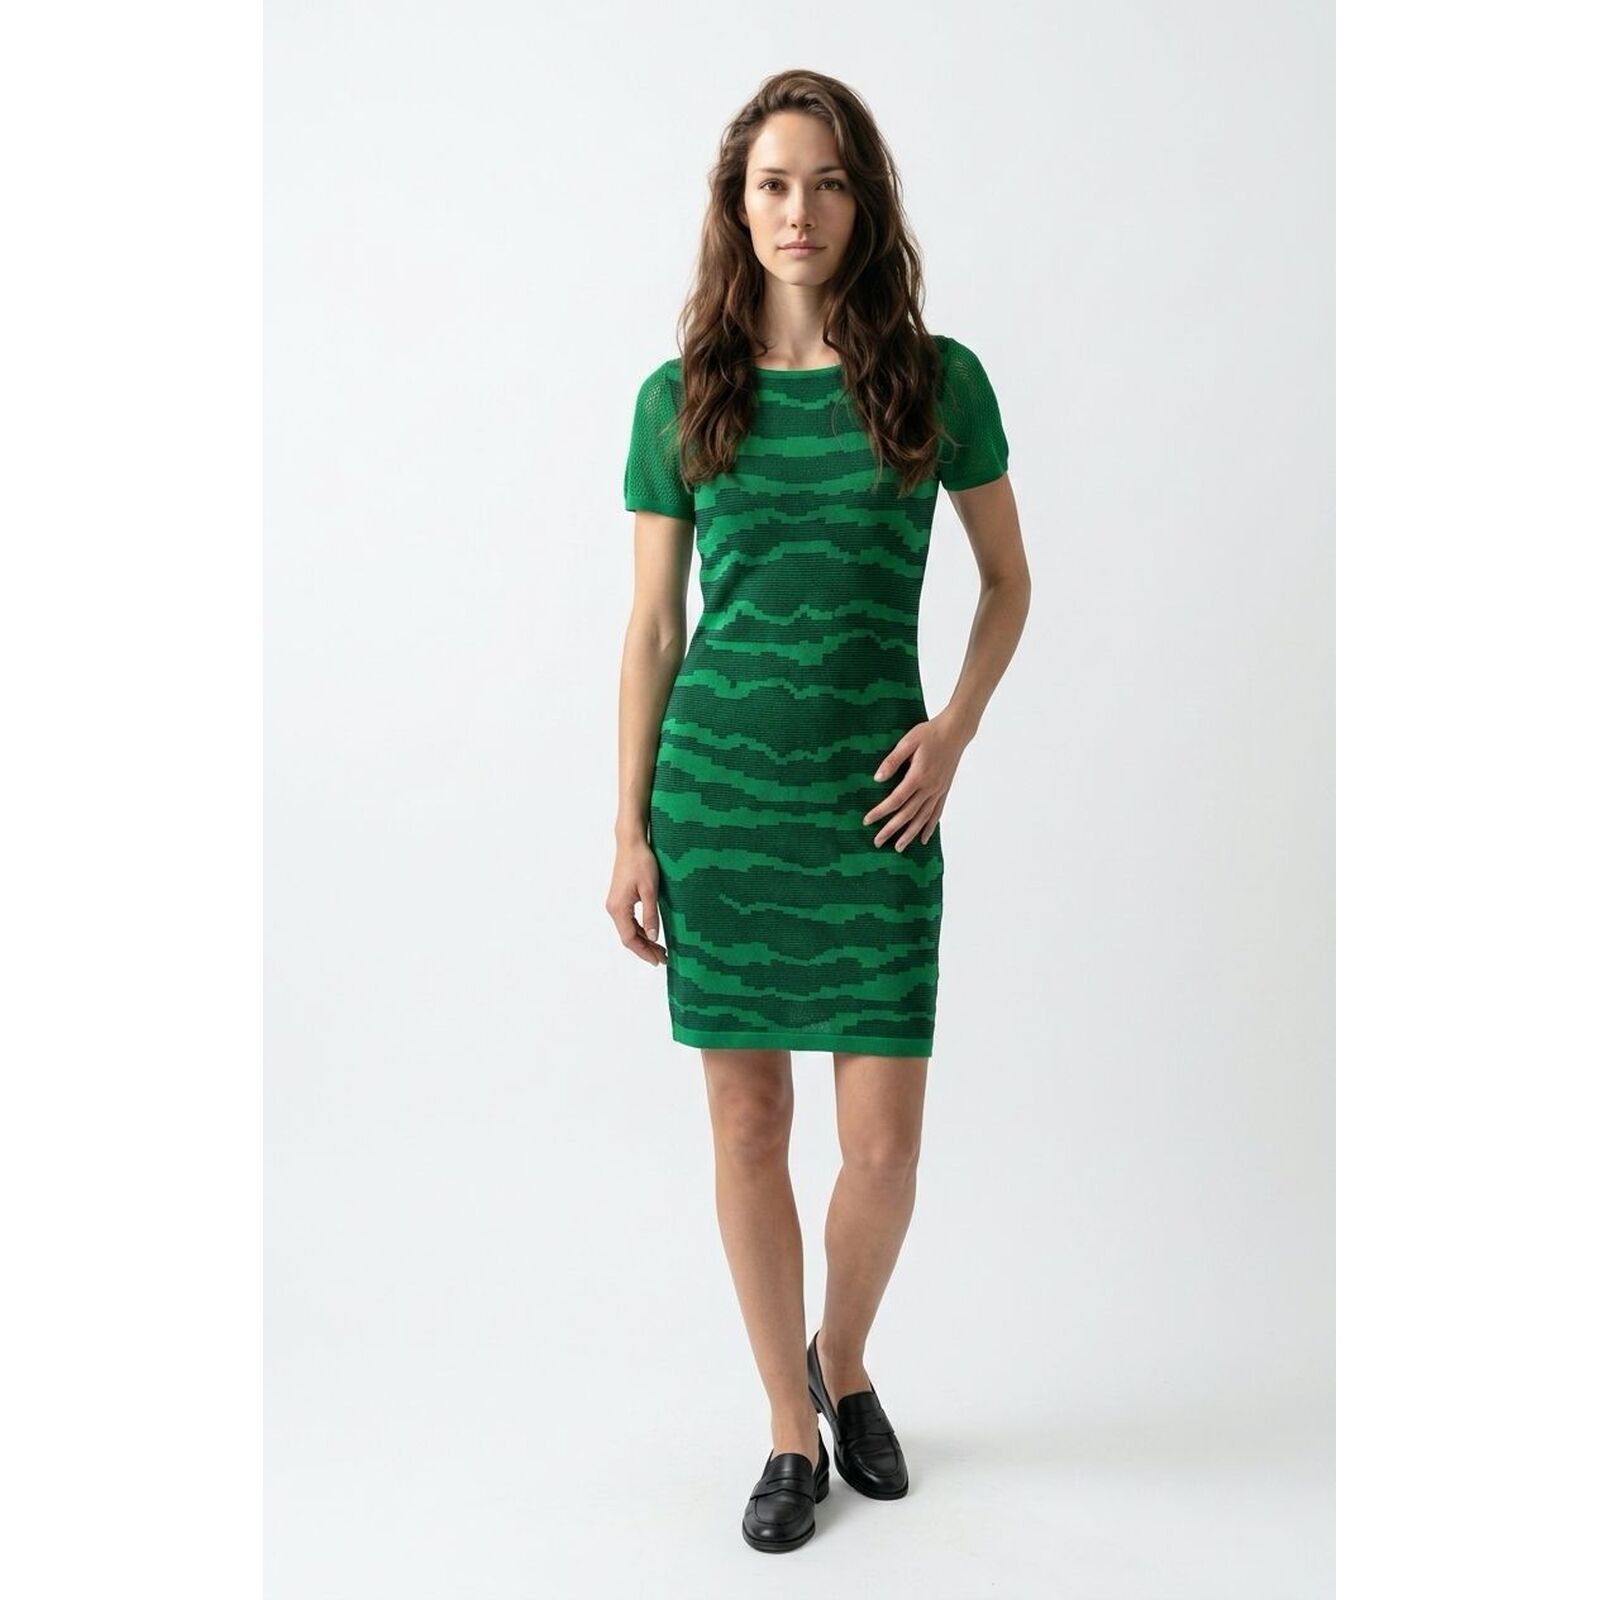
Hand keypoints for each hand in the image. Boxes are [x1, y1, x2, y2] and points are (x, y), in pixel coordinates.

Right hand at [606, 839, 667, 965]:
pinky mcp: (620, 898)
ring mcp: (615, 903)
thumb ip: (651, 915)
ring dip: (644, 940)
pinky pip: (629, 920)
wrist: (631, 843)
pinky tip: (652, 933)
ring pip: (628, 929)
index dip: (644, 952)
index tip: (658, 961)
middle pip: (628, 937)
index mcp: (619, 908)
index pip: (630, 939)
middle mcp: (613, 908)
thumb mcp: (650, 891)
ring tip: (660, 949)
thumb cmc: (641, 863)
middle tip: (663, 958)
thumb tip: (654, 938)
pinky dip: (640, 929)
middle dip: (645, 949)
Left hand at [863, 713, 965, 849]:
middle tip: (877, 842)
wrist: (955, 731)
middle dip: (891, 830)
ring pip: (923, 818)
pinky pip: (937, 813)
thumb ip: (892, 761)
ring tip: (898, 847)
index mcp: (918, 776)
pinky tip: (924, 839)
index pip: (895, 800)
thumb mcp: (908, 741)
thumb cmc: (929, 733)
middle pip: (908, 814)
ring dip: (910, 834)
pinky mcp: (944, 790)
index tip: (867, 820)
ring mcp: (938, 791)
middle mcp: (929, 787)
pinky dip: (930, 827)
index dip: (880, 812)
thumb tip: (877, 779)